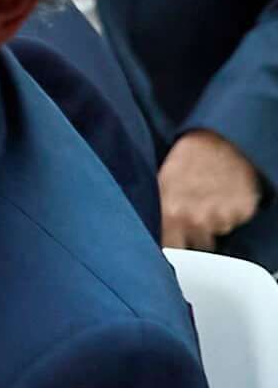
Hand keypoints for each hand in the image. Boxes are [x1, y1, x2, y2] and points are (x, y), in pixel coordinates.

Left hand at [162, 131, 264, 252]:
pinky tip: (225, 195)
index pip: (168, 249)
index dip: (170, 245)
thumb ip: (155, 211)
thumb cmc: (189, 156)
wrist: (222, 138)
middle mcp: (197, 219)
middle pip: (195, 246)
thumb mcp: (161, 183)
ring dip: (214, 223)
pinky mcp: (244, 210)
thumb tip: (144, 232)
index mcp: (171, 214)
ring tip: (210, 200)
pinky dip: (232, 212)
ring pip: (217, 233)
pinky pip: (236, 221)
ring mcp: (223, 216)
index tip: (172, 240)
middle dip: (193, 235)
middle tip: (193, 215)